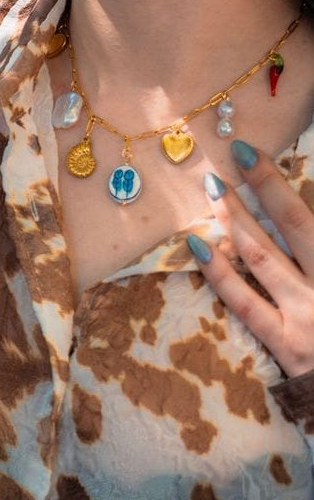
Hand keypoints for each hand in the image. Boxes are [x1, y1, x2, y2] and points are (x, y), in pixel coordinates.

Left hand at [187, 139, 313, 378]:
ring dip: (236, 219)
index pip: (309, 219)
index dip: (280, 183)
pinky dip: (219, 273)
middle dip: (265, 186)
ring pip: (262, 256)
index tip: (256, 154)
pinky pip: (244, 303)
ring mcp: (306, 315)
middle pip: (293, 225)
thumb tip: (296, 230)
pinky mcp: (284, 344)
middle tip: (236, 155)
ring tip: (214, 189)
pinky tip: (197, 246)